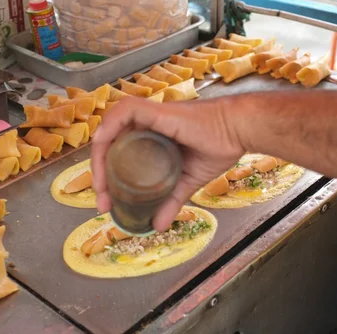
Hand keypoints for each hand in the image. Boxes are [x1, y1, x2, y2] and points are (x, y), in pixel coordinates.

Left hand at [91, 97, 244, 230]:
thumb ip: (171, 201)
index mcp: (151, 137)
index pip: (117, 153)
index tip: (107, 202)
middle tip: (102, 201)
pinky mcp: (155, 111)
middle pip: (109, 144)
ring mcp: (149, 117)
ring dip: (99, 156)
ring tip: (101, 186)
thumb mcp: (187, 182)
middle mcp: (146, 125)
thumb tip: (157, 226)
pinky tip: (104, 152)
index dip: (106, 177)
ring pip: (110, 129)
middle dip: (99, 173)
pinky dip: (109, 130)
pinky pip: (123, 114)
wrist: (237, 132)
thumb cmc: (218, 147)